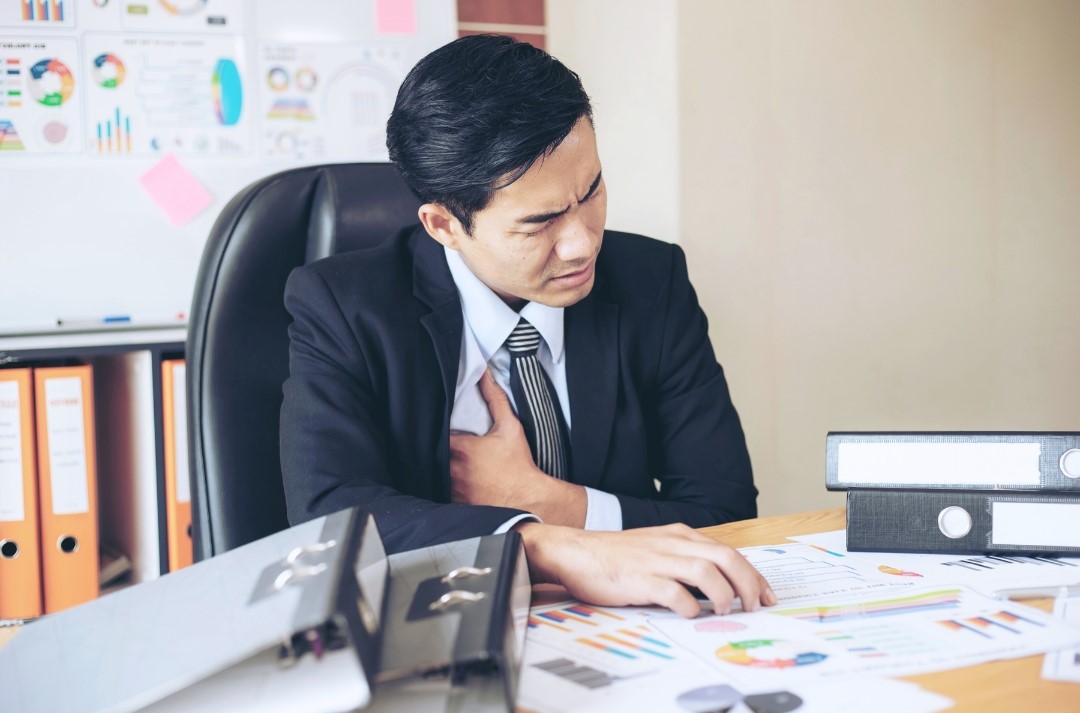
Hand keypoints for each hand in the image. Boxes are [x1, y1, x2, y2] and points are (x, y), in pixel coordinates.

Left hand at [449, 370, 585, 525]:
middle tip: (448, 446)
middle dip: (437, 449)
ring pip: (437, 475)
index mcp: (461, 449)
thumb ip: (495, 398)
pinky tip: (459, 481)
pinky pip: (443, 493)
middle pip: (433, 455)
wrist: (529, 499)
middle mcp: (452, 471)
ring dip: (442, 468)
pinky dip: (447, 486)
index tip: (442, 428)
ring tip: (452, 463)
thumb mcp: (510, 427)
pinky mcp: (456, 504)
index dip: (435, 430)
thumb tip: (484, 374)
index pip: (436, 434)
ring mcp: (452, 490)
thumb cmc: (519, 464)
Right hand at [516, 521, 776, 616]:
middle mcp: (673, 544)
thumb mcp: (656, 547)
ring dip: (724, 593)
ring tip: (728, 609)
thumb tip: (717, 582)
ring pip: (707, 571)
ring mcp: (657, 560)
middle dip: (749, 583)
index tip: (765, 594)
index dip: (753, 574)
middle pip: (726, 558)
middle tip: (756, 606)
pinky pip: (674, 592)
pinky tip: (690, 613)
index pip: (729, 551)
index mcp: (679, 535)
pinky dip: (689, 605)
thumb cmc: (615, 555)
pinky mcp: (640, 579)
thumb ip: (684, 557)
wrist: (574, 552)